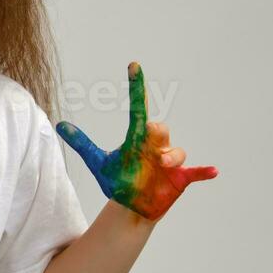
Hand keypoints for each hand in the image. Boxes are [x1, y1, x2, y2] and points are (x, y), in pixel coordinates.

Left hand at [56, 61, 217, 220]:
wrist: (132, 206)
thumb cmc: (119, 180)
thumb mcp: (98, 163)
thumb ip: (82, 144)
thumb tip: (59, 125)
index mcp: (136, 139)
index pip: (137, 109)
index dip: (136, 88)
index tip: (134, 66)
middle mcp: (154, 147)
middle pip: (160, 129)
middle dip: (157, 132)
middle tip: (150, 133)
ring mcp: (169, 162)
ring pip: (176, 151)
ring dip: (172, 155)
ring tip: (164, 164)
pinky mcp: (180, 178)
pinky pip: (195, 172)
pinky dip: (204, 171)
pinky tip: (213, 171)